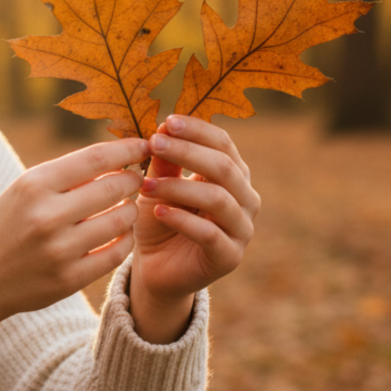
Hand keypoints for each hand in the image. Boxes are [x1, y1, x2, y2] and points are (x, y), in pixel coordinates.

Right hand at [0, 137, 149, 351]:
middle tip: (135, 179)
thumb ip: (63, 178)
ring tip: (124, 208)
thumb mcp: (21, 192)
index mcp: (32, 185)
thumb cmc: (1, 228)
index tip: (142, 145)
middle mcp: (46, 215)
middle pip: (114, 187)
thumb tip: (115, 158)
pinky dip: (125, 240)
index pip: (94, 158)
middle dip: (132, 179)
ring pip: (122, 220)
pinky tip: (119, 235)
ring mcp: (59, 249)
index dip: (126, 149)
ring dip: (130, 210)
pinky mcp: (69, 278)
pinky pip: (117, 253)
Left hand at [131, 115, 259, 342]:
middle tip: (153, 144)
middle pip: (224, 167)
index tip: (165, 122)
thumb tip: (163, 127)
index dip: (196, 130)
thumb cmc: (159, 219)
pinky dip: (181, 220)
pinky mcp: (229, 257)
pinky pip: (209, 234)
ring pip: (217, 199)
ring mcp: (241, 229)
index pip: (223, 144)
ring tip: (145, 185)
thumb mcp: (158, 185)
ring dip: (178, 188)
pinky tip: (157, 212)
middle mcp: (245, 199)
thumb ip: (164, 162)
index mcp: (232, 175)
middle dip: (187, 152)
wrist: (156, 268)